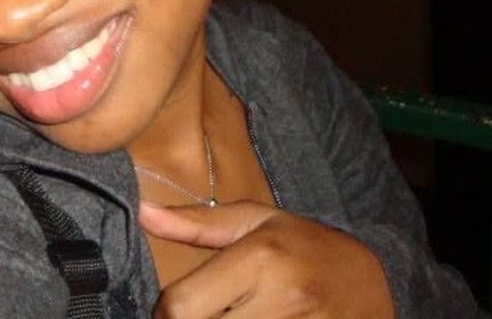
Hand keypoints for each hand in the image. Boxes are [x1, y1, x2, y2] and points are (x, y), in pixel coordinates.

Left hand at [139, 200, 393, 317]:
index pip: (181, 307)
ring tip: (226, 317)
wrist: (377, 282)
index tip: (172, 310)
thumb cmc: (304, 245)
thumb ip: (196, 223)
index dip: (165, 314)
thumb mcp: (255, 221)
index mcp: (262, 259)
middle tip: (202, 314)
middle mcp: (284, 301)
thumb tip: (143, 212)